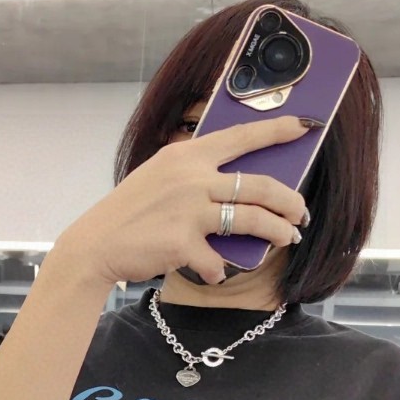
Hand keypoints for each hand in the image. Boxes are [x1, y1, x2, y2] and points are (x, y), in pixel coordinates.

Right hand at [51, 115, 312, 288]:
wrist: (94, 245)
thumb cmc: (129, 213)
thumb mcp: (159, 177)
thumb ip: (195, 175)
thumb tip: (240, 189)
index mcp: (186, 154)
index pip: (242, 136)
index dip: (278, 130)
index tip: (305, 128)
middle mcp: (192, 177)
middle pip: (260, 185)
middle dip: (290, 201)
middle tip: (301, 213)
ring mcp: (189, 210)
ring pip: (252, 220)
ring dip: (277, 231)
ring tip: (288, 238)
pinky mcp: (183, 243)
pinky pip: (217, 261)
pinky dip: (218, 270)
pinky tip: (214, 272)